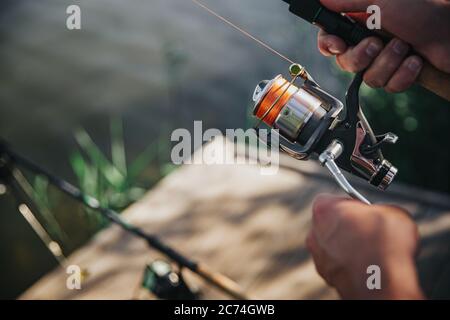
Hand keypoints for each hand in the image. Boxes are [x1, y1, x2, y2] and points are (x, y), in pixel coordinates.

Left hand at [307, 194, 423, 298]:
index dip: (352, 206)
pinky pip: (339, 266)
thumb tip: (383, 217)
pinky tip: (368, 266)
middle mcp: (314, 232)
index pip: (333, 200)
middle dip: (348, 227)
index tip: (366, 211)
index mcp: (323, 208)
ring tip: (373, 252)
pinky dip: (351, 266)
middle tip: (370, 231)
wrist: (381, 278)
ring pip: (333, 246)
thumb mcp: (392, 211)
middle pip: (330, 224)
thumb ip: (379, 211)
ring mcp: (319, 257)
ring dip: (349, 248)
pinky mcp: (327, 277)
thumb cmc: (384, 242)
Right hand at [318, 0, 449, 92]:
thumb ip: (347, 1)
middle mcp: (370, 39)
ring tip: (406, 47)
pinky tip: (415, 61)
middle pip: (346, 62)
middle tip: (377, 44)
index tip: (337, 45)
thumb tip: (322, 1)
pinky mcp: (399, 73)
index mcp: (361, 21)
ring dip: (388, 64)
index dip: (329, 45)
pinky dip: (403, 76)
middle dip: (362, 57)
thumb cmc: (424, 8)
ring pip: (368, 77)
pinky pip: (388, 86)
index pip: (331, 37)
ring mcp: (385, 58)